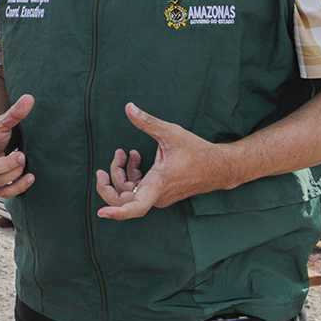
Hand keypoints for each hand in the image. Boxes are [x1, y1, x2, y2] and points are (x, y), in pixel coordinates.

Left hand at [94, 102, 226, 219]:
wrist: (220, 168)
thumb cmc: (198, 152)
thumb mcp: (171, 133)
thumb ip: (147, 121)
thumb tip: (128, 107)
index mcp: (159, 184)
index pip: (136, 207)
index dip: (117, 212)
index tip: (101, 212)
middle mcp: (157, 195)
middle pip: (123, 199)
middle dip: (109, 185)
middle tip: (100, 171)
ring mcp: (159, 196)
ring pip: (130, 193)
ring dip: (121, 175)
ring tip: (124, 154)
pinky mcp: (160, 193)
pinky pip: (139, 190)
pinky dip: (132, 175)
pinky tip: (135, 158)